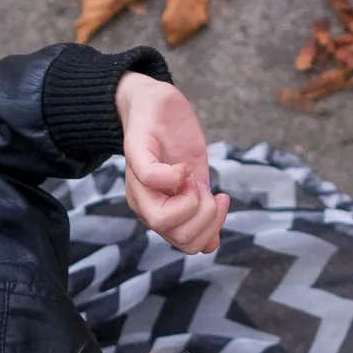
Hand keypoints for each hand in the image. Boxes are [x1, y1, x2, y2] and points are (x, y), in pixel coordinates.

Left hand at [114, 70, 227, 254]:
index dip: (212, 228)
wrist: (154, 105)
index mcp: (158, 213)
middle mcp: (144, 205)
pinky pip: (151, 179)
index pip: (188, 245)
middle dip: (207, 216)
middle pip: (179, 237)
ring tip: (194, 177)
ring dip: (193, 200)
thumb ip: (201, 211)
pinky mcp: (135, 154)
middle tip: (207, 188)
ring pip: (161, 220)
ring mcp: (137, 183)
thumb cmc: (175, 144)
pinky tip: (183, 164)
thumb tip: (211, 246)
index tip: (217, 198)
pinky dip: (175, 175)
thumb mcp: (195, 181)